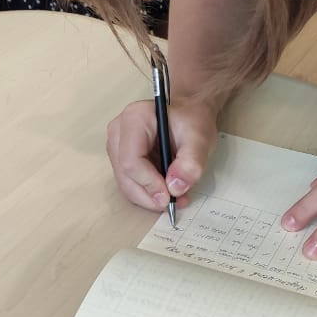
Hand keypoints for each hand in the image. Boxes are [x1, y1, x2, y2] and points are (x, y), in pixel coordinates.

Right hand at [106, 96, 217, 211]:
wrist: (188, 113)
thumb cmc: (191, 120)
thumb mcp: (200, 137)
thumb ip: (191, 161)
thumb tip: (175, 188)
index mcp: (134, 119)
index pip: (131, 160)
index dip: (149, 183)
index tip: (170, 196)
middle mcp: (118, 132)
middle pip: (125, 175)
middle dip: (149, 195)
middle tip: (174, 203)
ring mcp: (116, 145)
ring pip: (125, 183)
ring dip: (149, 197)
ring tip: (175, 198)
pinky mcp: (120, 158)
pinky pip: (129, 183)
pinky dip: (147, 193)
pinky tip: (167, 192)